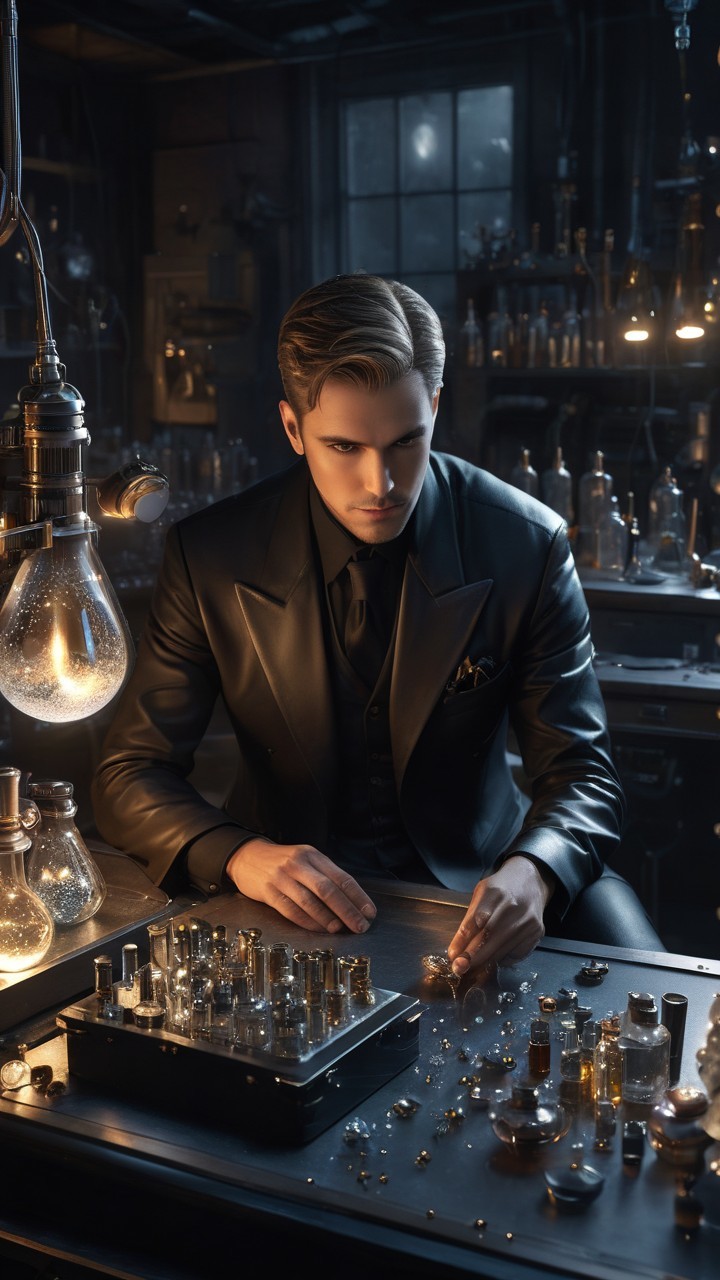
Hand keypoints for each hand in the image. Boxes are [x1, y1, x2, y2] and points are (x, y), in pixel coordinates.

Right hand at [225, 838, 376, 934]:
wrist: (247, 856)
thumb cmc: (282, 862)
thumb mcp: (305, 860)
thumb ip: (324, 875)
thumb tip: (350, 901)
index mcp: (313, 855)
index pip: (341, 877)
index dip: (358, 896)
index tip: (369, 912)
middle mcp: (299, 864)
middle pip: (328, 890)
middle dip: (347, 910)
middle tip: (360, 926)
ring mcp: (282, 877)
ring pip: (310, 901)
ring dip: (327, 918)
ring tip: (340, 929)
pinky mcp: (268, 891)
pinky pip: (290, 910)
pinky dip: (307, 921)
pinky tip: (318, 929)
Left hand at [446, 856, 554, 978]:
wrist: (529, 881)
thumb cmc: (499, 890)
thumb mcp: (480, 894)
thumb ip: (469, 920)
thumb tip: (457, 951)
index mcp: (494, 892)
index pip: (476, 919)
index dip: (463, 940)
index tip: (453, 956)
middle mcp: (513, 906)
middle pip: (489, 937)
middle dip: (471, 957)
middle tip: (459, 968)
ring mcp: (527, 920)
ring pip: (502, 950)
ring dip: (484, 962)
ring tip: (473, 965)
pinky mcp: (537, 932)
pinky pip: (515, 954)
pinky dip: (502, 959)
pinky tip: (496, 954)